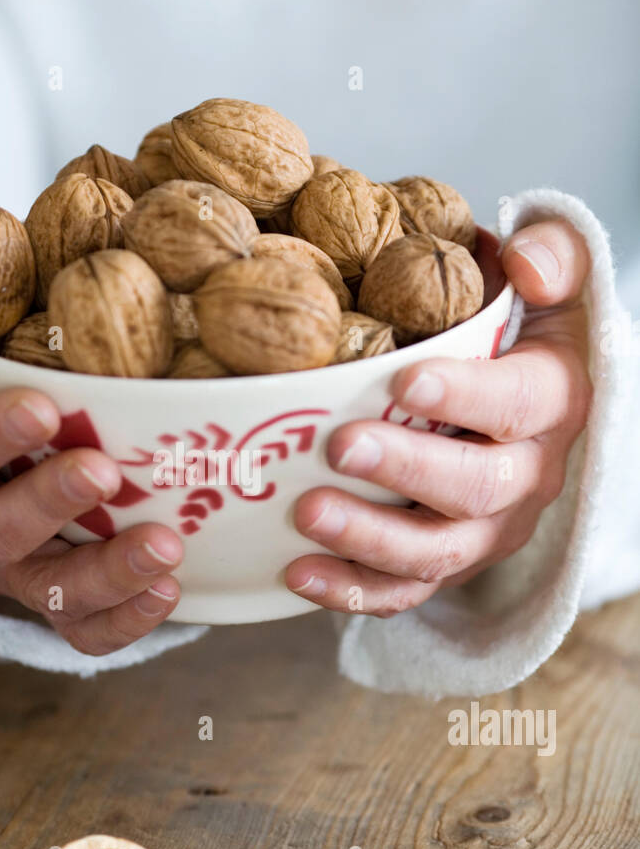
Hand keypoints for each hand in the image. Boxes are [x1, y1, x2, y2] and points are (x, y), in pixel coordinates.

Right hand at [0, 268, 182, 654]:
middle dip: (49, 506)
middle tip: (102, 472)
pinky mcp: (51, 587)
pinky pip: (79, 624)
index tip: (40, 408)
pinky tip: (167, 591)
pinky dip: (122, 619)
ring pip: (44, 589)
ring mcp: (4, 561)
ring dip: (103, 574)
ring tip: (161, 546)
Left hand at [285, 220, 591, 615]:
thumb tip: (523, 261)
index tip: (405, 380)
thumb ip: (551, 256)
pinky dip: (352, 591)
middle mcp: (526, 477)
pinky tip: (297, 574)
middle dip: (405, 470)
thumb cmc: (514, 338)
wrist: (520, 412)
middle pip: (475, 487)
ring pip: (438, 552)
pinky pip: (403, 592)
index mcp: (550, 402)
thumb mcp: (550, 286)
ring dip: (369, 538)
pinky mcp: (446, 564)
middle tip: (340, 447)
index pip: (518, 403)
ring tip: (306, 512)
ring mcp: (486, 531)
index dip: (465, 397)